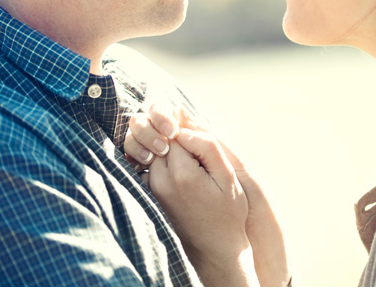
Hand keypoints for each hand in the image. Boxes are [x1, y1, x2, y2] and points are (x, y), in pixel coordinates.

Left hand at [148, 125, 256, 285]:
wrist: (215, 247)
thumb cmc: (228, 212)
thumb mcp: (227, 176)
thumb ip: (207, 147)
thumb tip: (183, 128)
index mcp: (182, 174)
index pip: (175, 133)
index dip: (188, 133)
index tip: (201, 146)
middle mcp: (161, 181)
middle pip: (159, 140)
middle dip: (175, 140)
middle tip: (197, 157)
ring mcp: (151, 190)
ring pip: (152, 152)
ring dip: (167, 153)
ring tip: (190, 169)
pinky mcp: (148, 196)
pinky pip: (148, 168)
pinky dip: (159, 164)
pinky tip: (178, 176)